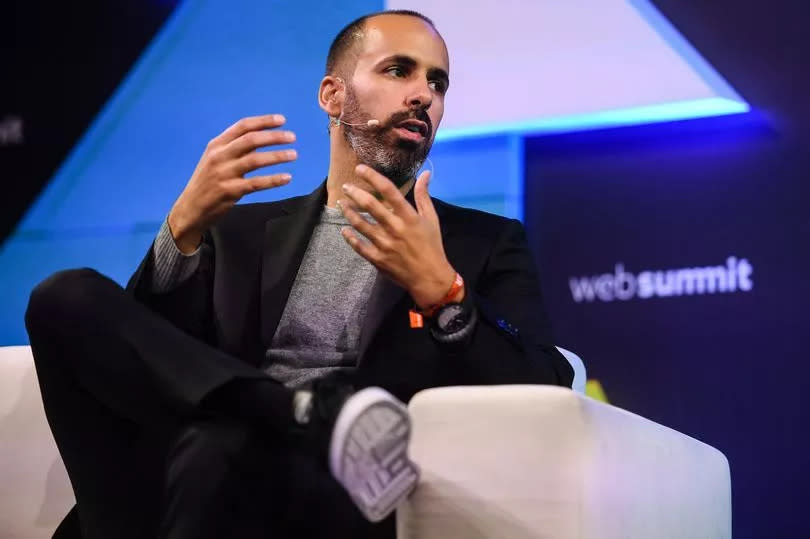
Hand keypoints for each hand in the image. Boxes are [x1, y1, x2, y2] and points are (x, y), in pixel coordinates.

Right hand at [168, 114, 296, 252]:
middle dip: (273, 136)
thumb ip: (234, 148)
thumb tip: (261, 137)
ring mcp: (224, 174)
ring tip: (293, 155)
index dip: (263, 121)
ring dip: (277, 156)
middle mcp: (219, 156)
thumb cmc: (207, 182)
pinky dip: (273, 180)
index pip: (242, 126)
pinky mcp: (230, 191)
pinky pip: (256, 183)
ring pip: (255, 160)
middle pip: (251, 140)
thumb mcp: (214, 159)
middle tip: (292, 137)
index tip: (281, 120)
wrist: (190, 208)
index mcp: (216, 145)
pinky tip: (287, 178)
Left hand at [338, 164, 461, 309]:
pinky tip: (344, 230)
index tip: (360, 169)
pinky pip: (358, 245)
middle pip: (370, 205)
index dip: (373, 177)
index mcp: (409, 217)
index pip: (389, 191)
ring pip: (360, 224)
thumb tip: (425, 173)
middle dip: (355, 193)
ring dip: (348, 212)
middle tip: (345, 186)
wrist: (430, 278)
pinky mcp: (377, 259)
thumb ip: (424, 196)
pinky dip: (350, 237)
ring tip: (341, 204)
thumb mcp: (431, 219)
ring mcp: (384, 244)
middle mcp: (395, 228)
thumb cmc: (431, 246)